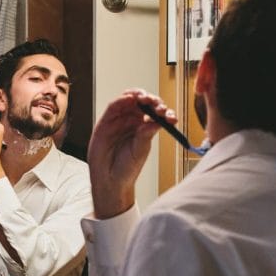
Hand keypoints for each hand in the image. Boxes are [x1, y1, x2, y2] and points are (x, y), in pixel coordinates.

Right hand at [87, 90, 172, 217]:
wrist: (110, 180)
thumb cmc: (127, 168)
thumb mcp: (140, 150)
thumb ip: (146, 134)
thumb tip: (157, 120)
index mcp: (144, 127)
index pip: (155, 112)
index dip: (163, 110)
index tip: (169, 115)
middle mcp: (132, 121)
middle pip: (143, 102)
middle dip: (151, 100)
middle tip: (156, 104)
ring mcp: (119, 119)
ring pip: (129, 100)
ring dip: (137, 95)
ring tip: (144, 98)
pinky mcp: (106, 121)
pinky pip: (114, 106)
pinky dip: (121, 100)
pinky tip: (129, 99)